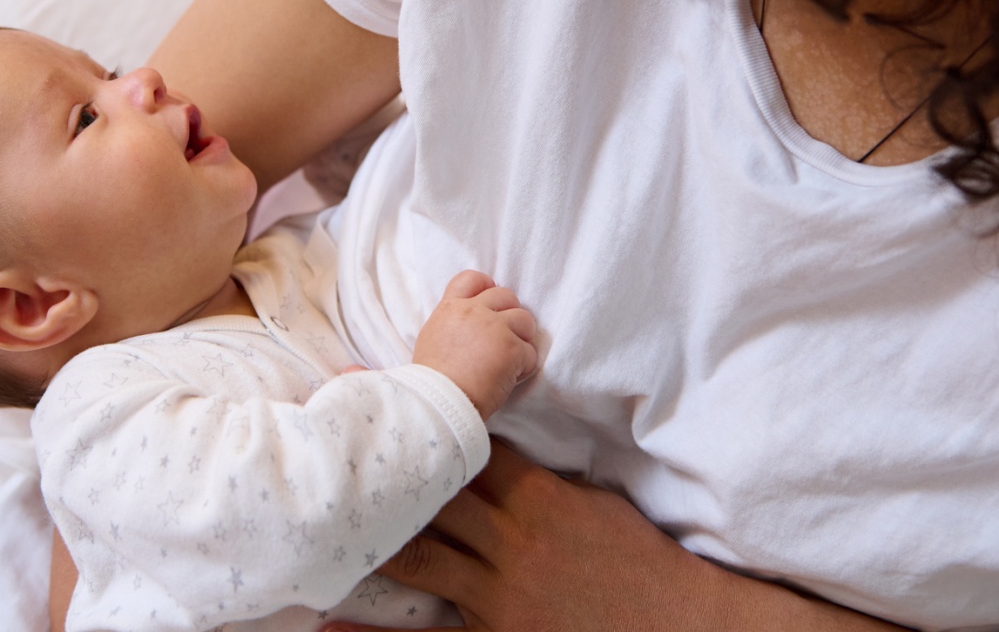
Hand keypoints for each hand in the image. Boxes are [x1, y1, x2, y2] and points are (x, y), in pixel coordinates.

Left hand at [323, 441, 908, 631]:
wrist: (678, 622)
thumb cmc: (639, 560)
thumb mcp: (596, 502)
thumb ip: (543, 476)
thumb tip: (497, 442)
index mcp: (540, 496)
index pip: (468, 447)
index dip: (418, 418)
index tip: (374, 391)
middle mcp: (513, 538)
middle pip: (430, 493)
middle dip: (379, 466)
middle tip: (324, 436)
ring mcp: (500, 589)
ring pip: (418, 555)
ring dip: (370, 533)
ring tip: (319, 512)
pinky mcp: (496, 630)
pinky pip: (430, 623)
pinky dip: (381, 624)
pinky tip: (338, 613)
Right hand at [412, 271, 538, 418]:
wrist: (439, 401)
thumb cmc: (433, 380)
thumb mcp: (432, 338)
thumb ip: (452, 323)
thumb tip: (465, 327)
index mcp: (451, 308)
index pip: (472, 278)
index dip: (487, 286)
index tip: (492, 304)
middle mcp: (473, 312)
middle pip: (505, 295)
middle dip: (510, 315)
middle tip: (504, 338)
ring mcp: (495, 328)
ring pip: (525, 319)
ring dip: (522, 338)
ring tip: (511, 358)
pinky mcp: (512, 349)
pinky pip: (530, 352)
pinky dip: (524, 366)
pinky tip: (510, 377)